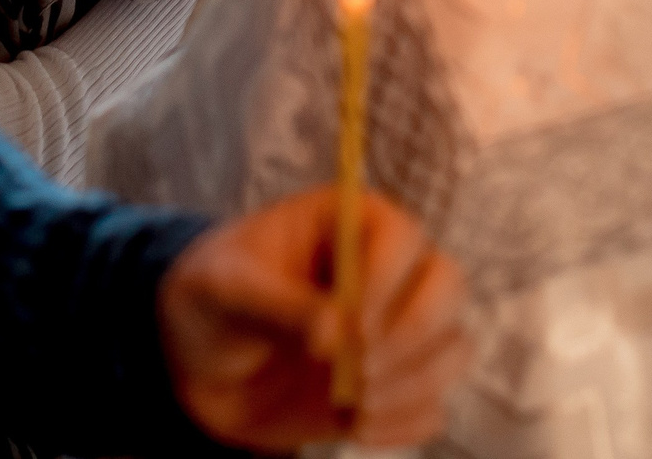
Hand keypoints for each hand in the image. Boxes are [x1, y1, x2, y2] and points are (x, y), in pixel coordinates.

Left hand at [158, 187, 470, 452]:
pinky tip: (356, 426)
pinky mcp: (391, 383)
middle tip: (361, 368)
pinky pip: (432, 405)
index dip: (387, 282)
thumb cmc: (212, 301)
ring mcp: (395, 329)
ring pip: (452, 347)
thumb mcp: (227, 291)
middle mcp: (388, 271)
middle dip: (414, 333)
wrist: (199, 362)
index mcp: (351, 224)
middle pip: (447, 286)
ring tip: (354, 402)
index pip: (401, 237)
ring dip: (414, 382)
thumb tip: (334, 335)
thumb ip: (277, 306)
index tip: (352, 328)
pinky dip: (405, 422)